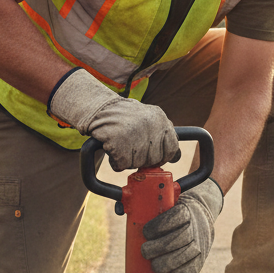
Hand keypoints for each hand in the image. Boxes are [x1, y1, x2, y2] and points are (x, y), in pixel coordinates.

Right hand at [48, 68, 179, 170]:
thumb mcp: (147, 118)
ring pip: (137, 163)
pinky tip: (112, 148)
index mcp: (160, 118)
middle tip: (131, 147)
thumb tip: (175, 157)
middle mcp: (150, 125)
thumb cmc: (123, 117)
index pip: (171, 148)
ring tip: (120, 144)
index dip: (162, 156)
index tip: (154, 157)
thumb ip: (160, 134)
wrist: (98, 108)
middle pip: (154, 159)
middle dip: (142, 158)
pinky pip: (122, 164)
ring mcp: (135, 133)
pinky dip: (116, 161)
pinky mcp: (119, 141)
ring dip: (127, 159)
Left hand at [141, 177, 223, 272]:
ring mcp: (201, 242)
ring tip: (155, 267)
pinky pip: (195, 267)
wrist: (202, 215)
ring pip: (188, 253)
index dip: (160, 226)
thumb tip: (119, 209)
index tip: (145, 232)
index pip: (176, 216)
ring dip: (170, 262)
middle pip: (181, 237)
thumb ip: (148, 207)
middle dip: (161, 247)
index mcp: (186, 210)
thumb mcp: (167, 203)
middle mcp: (196, 225)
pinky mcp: (202, 257)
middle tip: (145, 252)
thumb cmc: (174, 211)